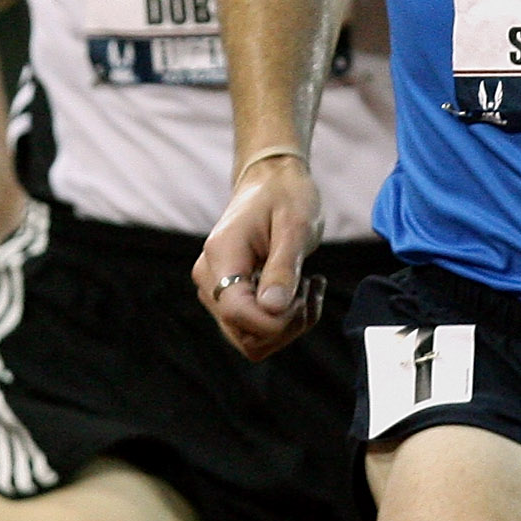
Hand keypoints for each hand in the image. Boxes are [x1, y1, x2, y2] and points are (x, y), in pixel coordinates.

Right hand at [195, 154, 325, 359]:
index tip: (305, 296)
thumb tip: (272, 310)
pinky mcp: (230, 297)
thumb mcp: (295, 225)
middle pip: (245, 335)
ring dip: (289, 325)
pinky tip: (303, 292)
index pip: (237, 312)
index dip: (276, 320)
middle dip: (287, 325)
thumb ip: (283, 268)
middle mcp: (209, 278)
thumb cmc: (285, 196)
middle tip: (311, 290)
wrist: (271, 182)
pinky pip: (255, 328)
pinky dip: (284, 320)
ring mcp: (216, 291)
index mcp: (222, 256)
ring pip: (251, 339)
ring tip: (310, 289)